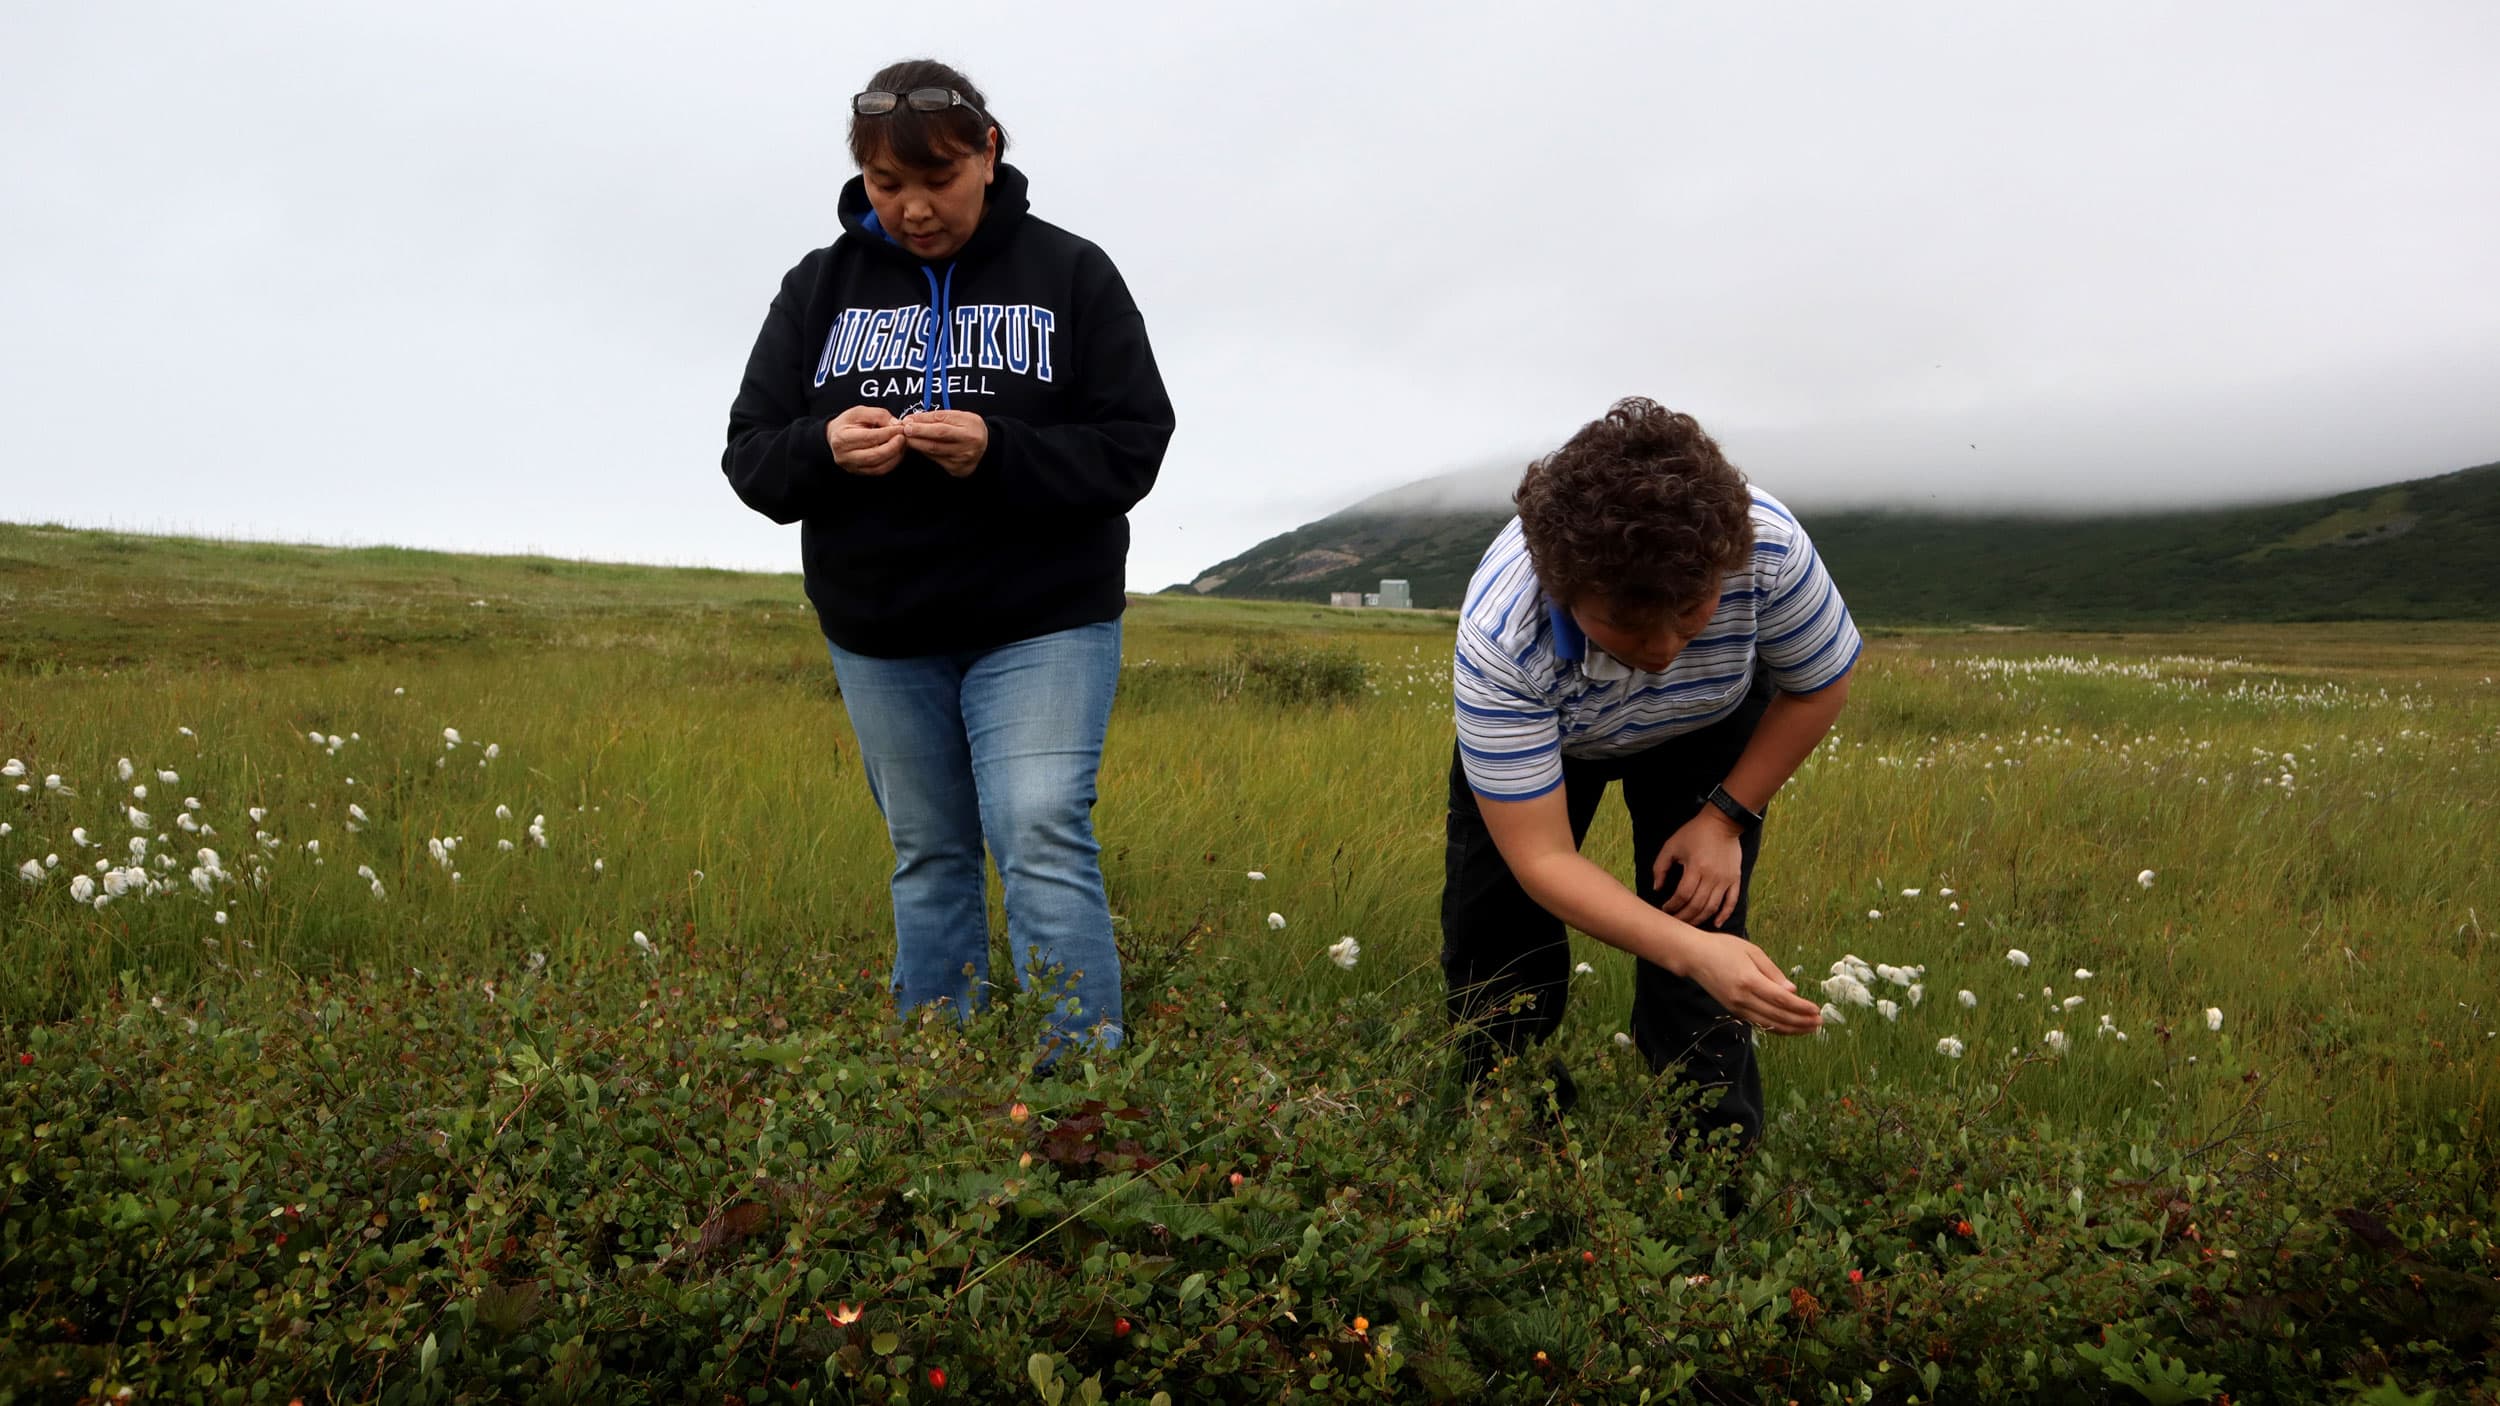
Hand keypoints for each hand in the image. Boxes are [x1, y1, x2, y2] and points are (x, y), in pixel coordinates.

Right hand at [828, 405, 904, 475]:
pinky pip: (879, 471)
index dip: (888, 433)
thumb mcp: (860, 412)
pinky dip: (892, 462)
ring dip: (895, 455)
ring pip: (879, 466)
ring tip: (902, 444)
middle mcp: (844, 456)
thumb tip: (896, 424)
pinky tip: (897, 452)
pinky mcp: (859, 472)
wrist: (836, 436)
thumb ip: (878, 415)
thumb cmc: (848, 422)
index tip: (900, 427)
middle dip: (893, 446)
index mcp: (842, 438)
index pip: (869, 438)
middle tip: (903, 437)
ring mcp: (851, 467)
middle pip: (874, 455)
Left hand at [899, 409, 987, 477]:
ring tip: (907, 437)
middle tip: (904, 429)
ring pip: (934, 451)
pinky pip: (936, 460)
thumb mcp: (961, 416)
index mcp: (970, 429)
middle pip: (937, 439)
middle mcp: (967, 446)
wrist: (987, 448)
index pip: (941, 424)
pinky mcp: (956, 469)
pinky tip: (918, 446)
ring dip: (917, 444)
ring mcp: (962, 460)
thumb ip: (940, 416)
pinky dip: (925, 452)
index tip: (908, 420)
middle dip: (917, 433)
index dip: (923, 422)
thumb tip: (914, 418)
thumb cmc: (970, 429)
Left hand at [1651, 809, 1743, 926]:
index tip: (1665, 909)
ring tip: (1688, 924)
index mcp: (1696, 867)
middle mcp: (1712, 876)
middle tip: (1674, 921)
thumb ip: (1660, 867)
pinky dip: (1724, 915)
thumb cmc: (1694, 833)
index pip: (1683, 895)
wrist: (1722, 822)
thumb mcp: (1671, 846)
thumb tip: (1657, 889)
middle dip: (1683, 917)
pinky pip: (1731, 902)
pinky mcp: (1735, 879)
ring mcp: (1726, 879)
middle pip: (1697, 905)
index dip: (1672, 906)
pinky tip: (1715, 924)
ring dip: (1699, 919)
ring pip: (1712, 907)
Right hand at [1681, 932, 1822, 1034]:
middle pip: (1777, 1016)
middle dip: (1801, 1021)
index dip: (1801, 1007)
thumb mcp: (1752, 951)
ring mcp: (1736, 1007)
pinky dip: (1776, 1028)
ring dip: (1792, 1029)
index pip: (1781, 999)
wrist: (1694, 957)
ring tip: (1810, 1028)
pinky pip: (1759, 1023)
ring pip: (1769, 1025)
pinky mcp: (1733, 1011)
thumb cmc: (1723, 948)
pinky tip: (1790, 1027)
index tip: (1817, 1010)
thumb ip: (1773, 972)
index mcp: (1749, 980)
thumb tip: (1793, 990)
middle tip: (1819, 1022)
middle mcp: (1742, 998)